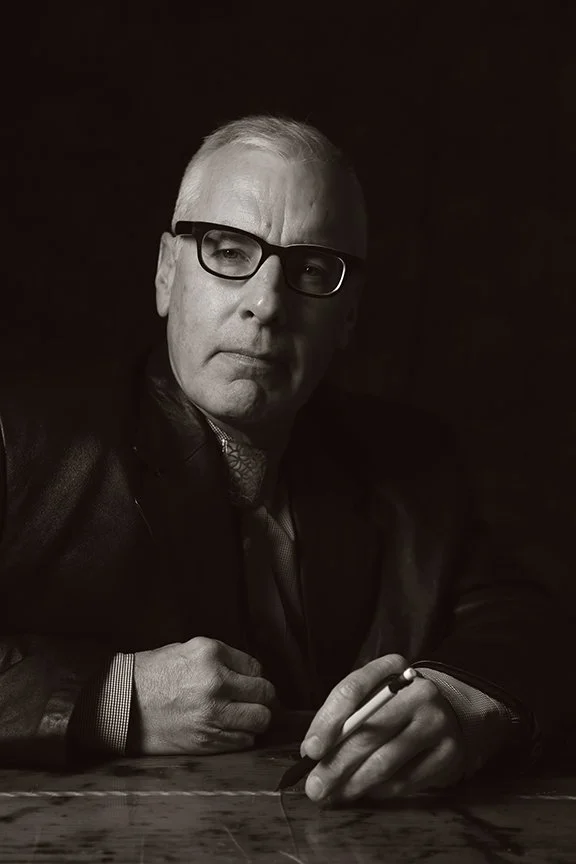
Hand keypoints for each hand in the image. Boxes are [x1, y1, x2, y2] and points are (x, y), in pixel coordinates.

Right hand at [130, 637, 274, 754]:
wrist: (121, 704)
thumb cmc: (152, 674)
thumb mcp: (188, 650)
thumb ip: (221, 659)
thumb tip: (250, 673)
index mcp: (211, 654)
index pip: (255, 667)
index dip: (254, 677)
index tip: (248, 683)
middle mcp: (216, 682)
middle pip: (265, 693)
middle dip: (263, 698)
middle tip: (255, 701)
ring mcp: (214, 713)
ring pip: (261, 719)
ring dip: (256, 719)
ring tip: (244, 717)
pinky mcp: (208, 740)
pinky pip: (244, 741)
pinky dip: (242, 737)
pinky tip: (228, 730)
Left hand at [300, 654, 464, 802]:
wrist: (446, 712)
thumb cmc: (394, 705)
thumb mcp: (369, 697)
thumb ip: (340, 716)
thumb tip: (311, 752)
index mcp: (392, 666)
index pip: (353, 688)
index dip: (329, 721)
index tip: (311, 750)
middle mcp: (419, 690)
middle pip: (369, 731)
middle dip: (337, 764)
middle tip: (315, 787)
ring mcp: (437, 721)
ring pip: (386, 760)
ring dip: (354, 783)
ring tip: (335, 795)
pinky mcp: (449, 753)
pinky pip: (406, 781)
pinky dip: (379, 790)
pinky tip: (365, 791)